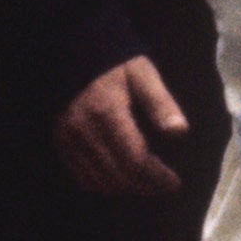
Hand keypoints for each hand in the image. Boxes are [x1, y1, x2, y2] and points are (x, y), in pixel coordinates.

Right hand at [55, 55, 186, 197]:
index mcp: (107, 113)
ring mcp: (68, 139)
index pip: (134, 160)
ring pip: (99, 181)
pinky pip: (82, 176)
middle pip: (118, 176)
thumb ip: (160, 103)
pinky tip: (121, 178)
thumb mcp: (142, 74)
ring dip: (126, 188)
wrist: (72, 52)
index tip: (174, 181)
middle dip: (145, 186)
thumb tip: (180, 132)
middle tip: (164, 184)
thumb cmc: (114, 62)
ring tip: (147, 183)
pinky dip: (104, 184)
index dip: (156, 177)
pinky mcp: (60, 143)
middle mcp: (84, 131)